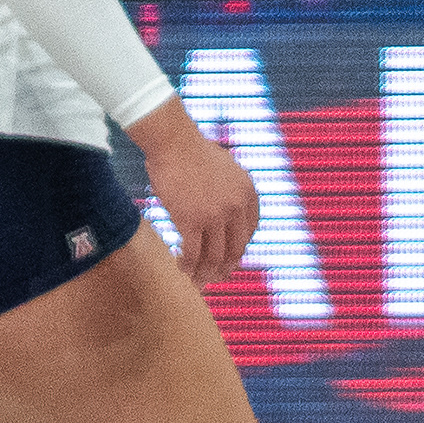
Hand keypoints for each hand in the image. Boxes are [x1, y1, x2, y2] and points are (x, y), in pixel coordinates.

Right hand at [131, 105, 261, 284]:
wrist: (174, 142)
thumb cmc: (193, 152)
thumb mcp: (226, 169)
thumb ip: (231, 192)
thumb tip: (228, 214)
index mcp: (248, 193)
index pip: (250, 232)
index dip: (239, 250)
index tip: (229, 259)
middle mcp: (236, 206)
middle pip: (235, 249)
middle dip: (225, 268)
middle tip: (214, 278)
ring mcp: (215, 215)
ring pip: (215, 257)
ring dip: (205, 273)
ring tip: (196, 280)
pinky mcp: (192, 221)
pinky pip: (193, 254)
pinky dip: (187, 266)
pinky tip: (181, 268)